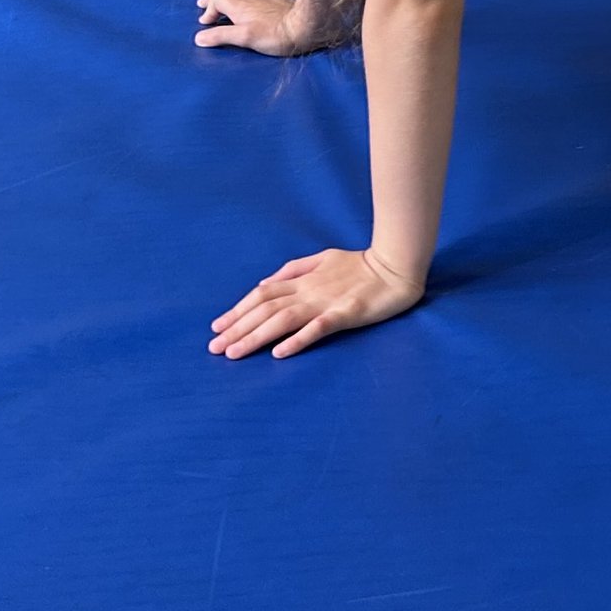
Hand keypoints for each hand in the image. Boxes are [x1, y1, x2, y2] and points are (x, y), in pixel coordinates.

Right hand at [195, 0, 307, 54]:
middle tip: (206, 7)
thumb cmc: (276, 35)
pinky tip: (258, 0)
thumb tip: (199, 37)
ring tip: (228, 1)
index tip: (206, 23)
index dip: (208, 7)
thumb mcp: (244, 38)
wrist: (308, 26)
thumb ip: (221, 36)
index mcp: (240, 6)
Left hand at [209, 247, 423, 359]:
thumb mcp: (324, 257)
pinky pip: (318, 328)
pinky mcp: (345, 314)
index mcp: (304, 278)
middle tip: (214, 348)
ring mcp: (326, 302)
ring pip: (283, 319)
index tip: (217, 327)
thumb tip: (264, 282)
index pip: (262, 294)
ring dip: (256, 337)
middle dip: (237, 328)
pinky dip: (297, 340)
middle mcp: (309, 290)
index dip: (237, 310)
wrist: (397, 266)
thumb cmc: (362, 263)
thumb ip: (294, 268)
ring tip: (235, 353)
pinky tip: (279, 353)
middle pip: (265, 308)